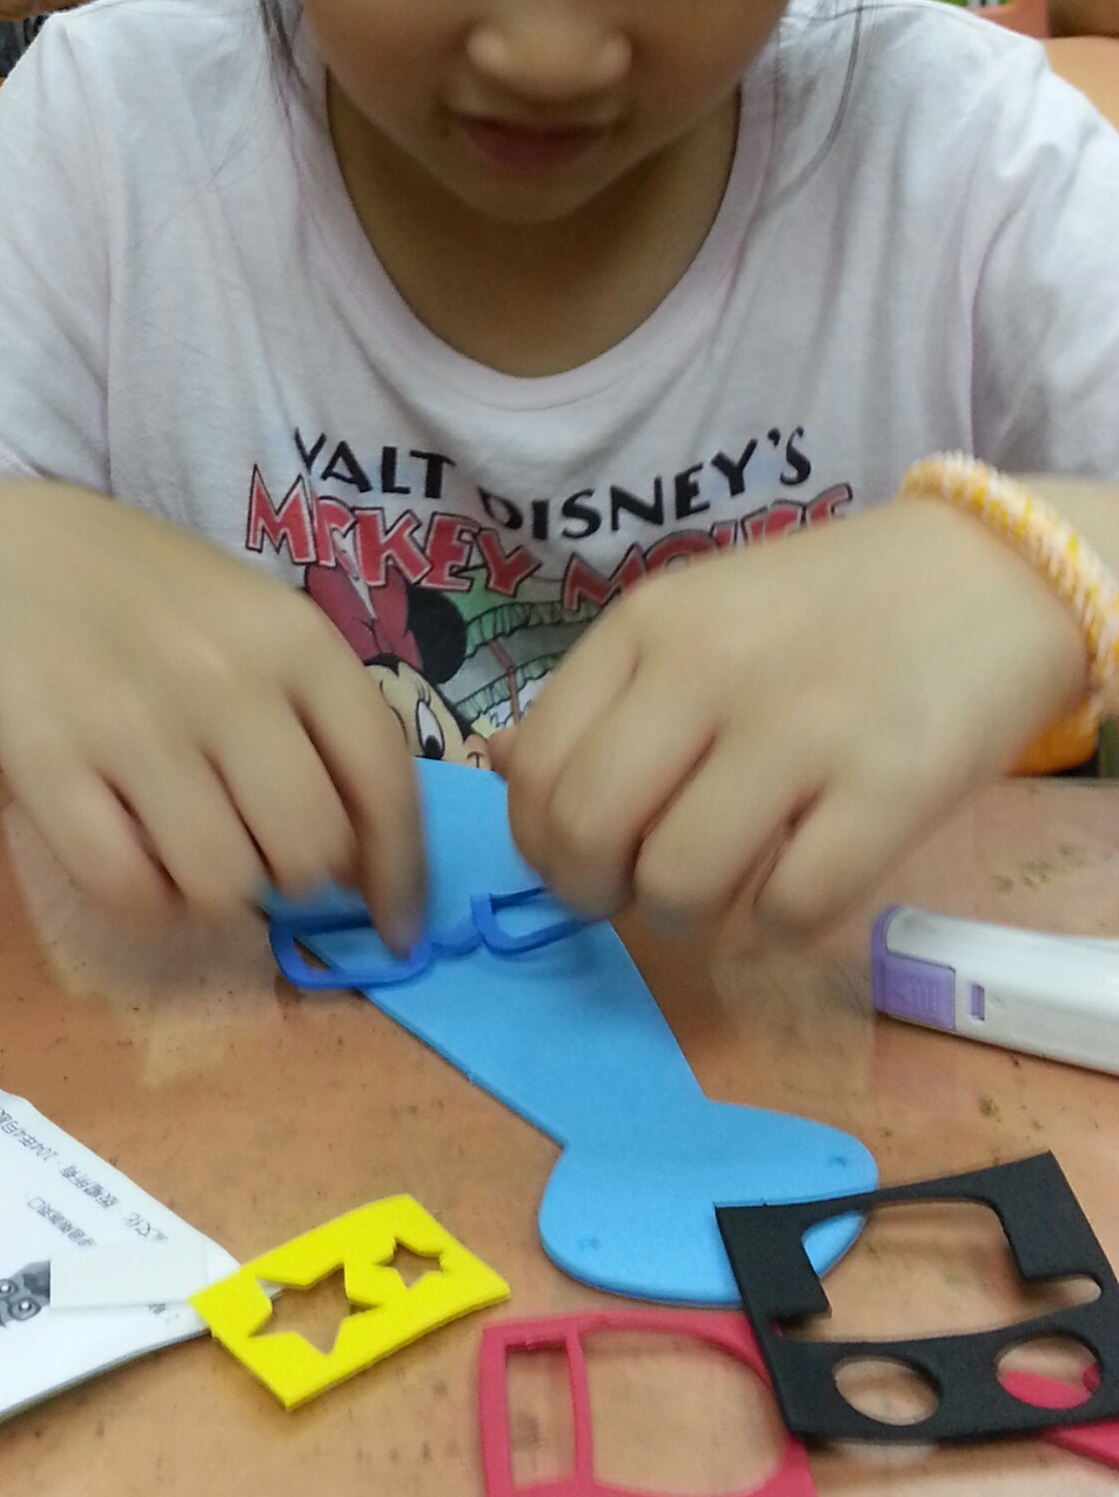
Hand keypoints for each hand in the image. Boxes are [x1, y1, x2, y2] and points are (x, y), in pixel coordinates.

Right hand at [0, 485, 422, 941]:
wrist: (11, 553)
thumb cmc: (161, 605)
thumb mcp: (264, 628)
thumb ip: (325, 725)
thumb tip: (371, 868)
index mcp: (297, 641)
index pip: (384, 781)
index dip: (401, 872)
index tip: (397, 927)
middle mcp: (226, 680)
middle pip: (309, 850)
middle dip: (296, 874)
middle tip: (258, 846)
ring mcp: (134, 722)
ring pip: (224, 885)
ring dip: (218, 892)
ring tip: (188, 843)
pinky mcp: (48, 763)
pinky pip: (129, 890)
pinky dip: (145, 899)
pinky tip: (134, 853)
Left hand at [495, 498, 1088, 938]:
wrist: (992, 573)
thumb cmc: (830, 608)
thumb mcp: (699, 614)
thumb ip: (610, 694)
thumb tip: (504, 774)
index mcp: (649, 626)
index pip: (534, 767)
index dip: (540, 843)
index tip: (581, 858)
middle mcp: (709, 672)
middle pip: (587, 834)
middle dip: (597, 893)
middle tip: (639, 888)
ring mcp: (800, 729)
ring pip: (677, 885)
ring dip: (688, 916)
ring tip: (729, 881)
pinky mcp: (888, 788)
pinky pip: (787, 909)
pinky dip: (780, 922)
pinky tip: (802, 876)